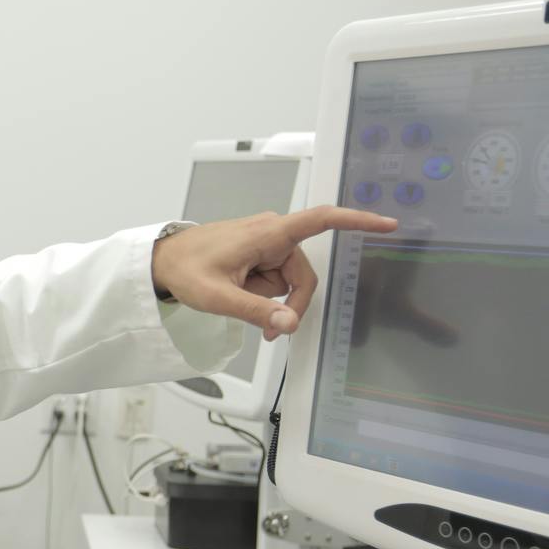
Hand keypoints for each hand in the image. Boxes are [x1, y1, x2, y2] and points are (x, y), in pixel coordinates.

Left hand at [151, 206, 398, 340]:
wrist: (162, 261)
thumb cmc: (185, 268)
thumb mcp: (217, 296)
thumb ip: (255, 311)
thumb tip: (289, 324)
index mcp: (268, 233)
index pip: (320, 220)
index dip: (355, 221)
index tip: (386, 224)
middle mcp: (272, 233)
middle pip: (304, 275)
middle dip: (288, 303)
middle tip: (266, 327)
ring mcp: (267, 242)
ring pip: (289, 281)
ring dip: (270, 299)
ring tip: (238, 299)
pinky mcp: (261, 252)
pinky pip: (276, 279)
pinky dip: (264, 294)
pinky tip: (241, 294)